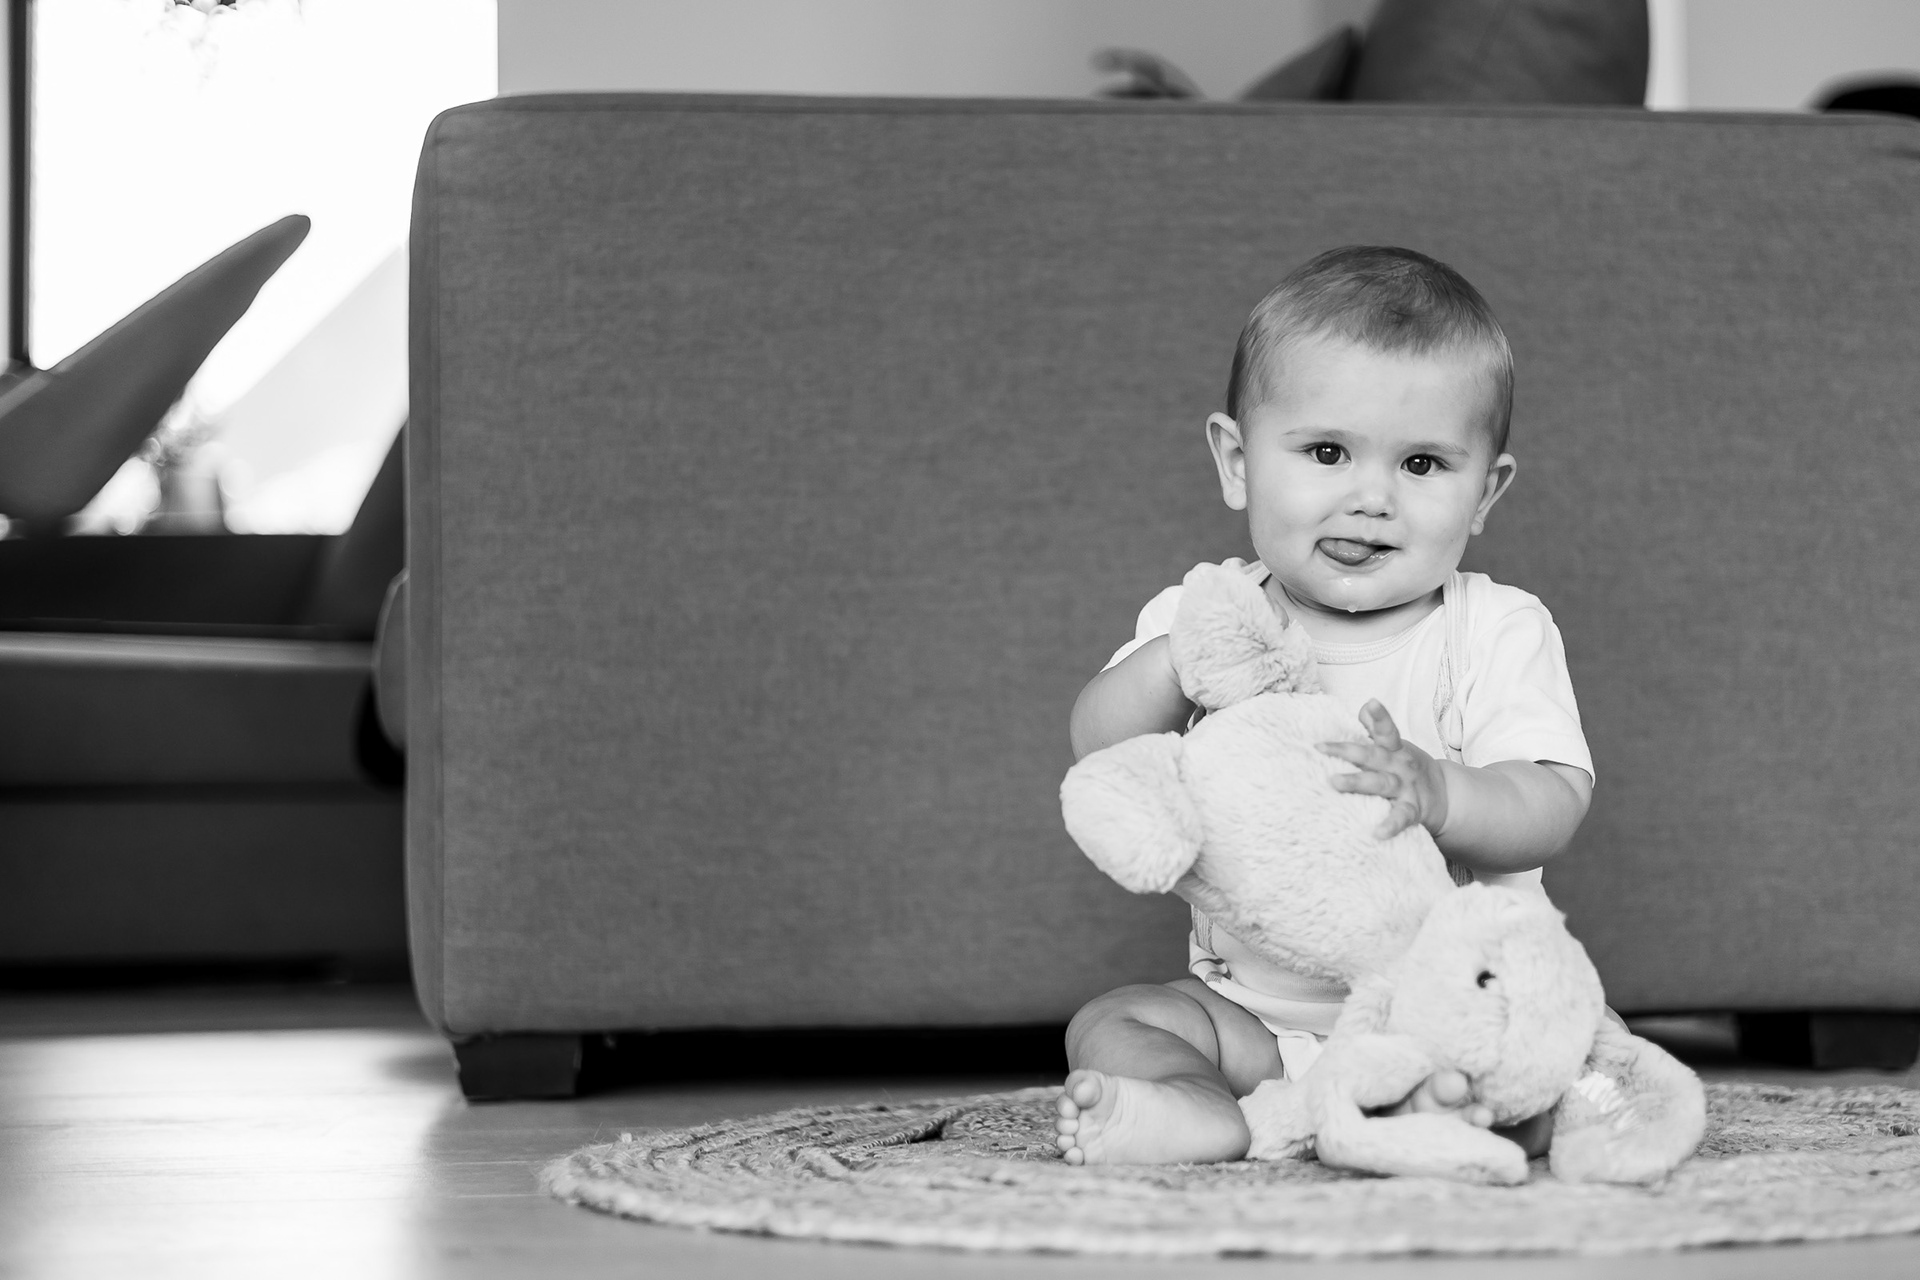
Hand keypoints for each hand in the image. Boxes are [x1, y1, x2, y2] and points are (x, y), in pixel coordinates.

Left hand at [1318, 700, 1449, 838]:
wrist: (1445, 797)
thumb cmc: (1408, 767)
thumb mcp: (1397, 746)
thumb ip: (1378, 728)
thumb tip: (1363, 706)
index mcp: (1395, 749)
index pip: (1387, 730)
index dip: (1379, 717)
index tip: (1371, 703)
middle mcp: (1400, 767)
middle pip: (1373, 756)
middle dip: (1347, 751)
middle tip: (1321, 748)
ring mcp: (1406, 789)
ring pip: (1381, 784)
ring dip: (1357, 782)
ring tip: (1334, 782)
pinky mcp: (1412, 811)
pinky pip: (1400, 818)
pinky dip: (1390, 825)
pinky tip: (1377, 833)